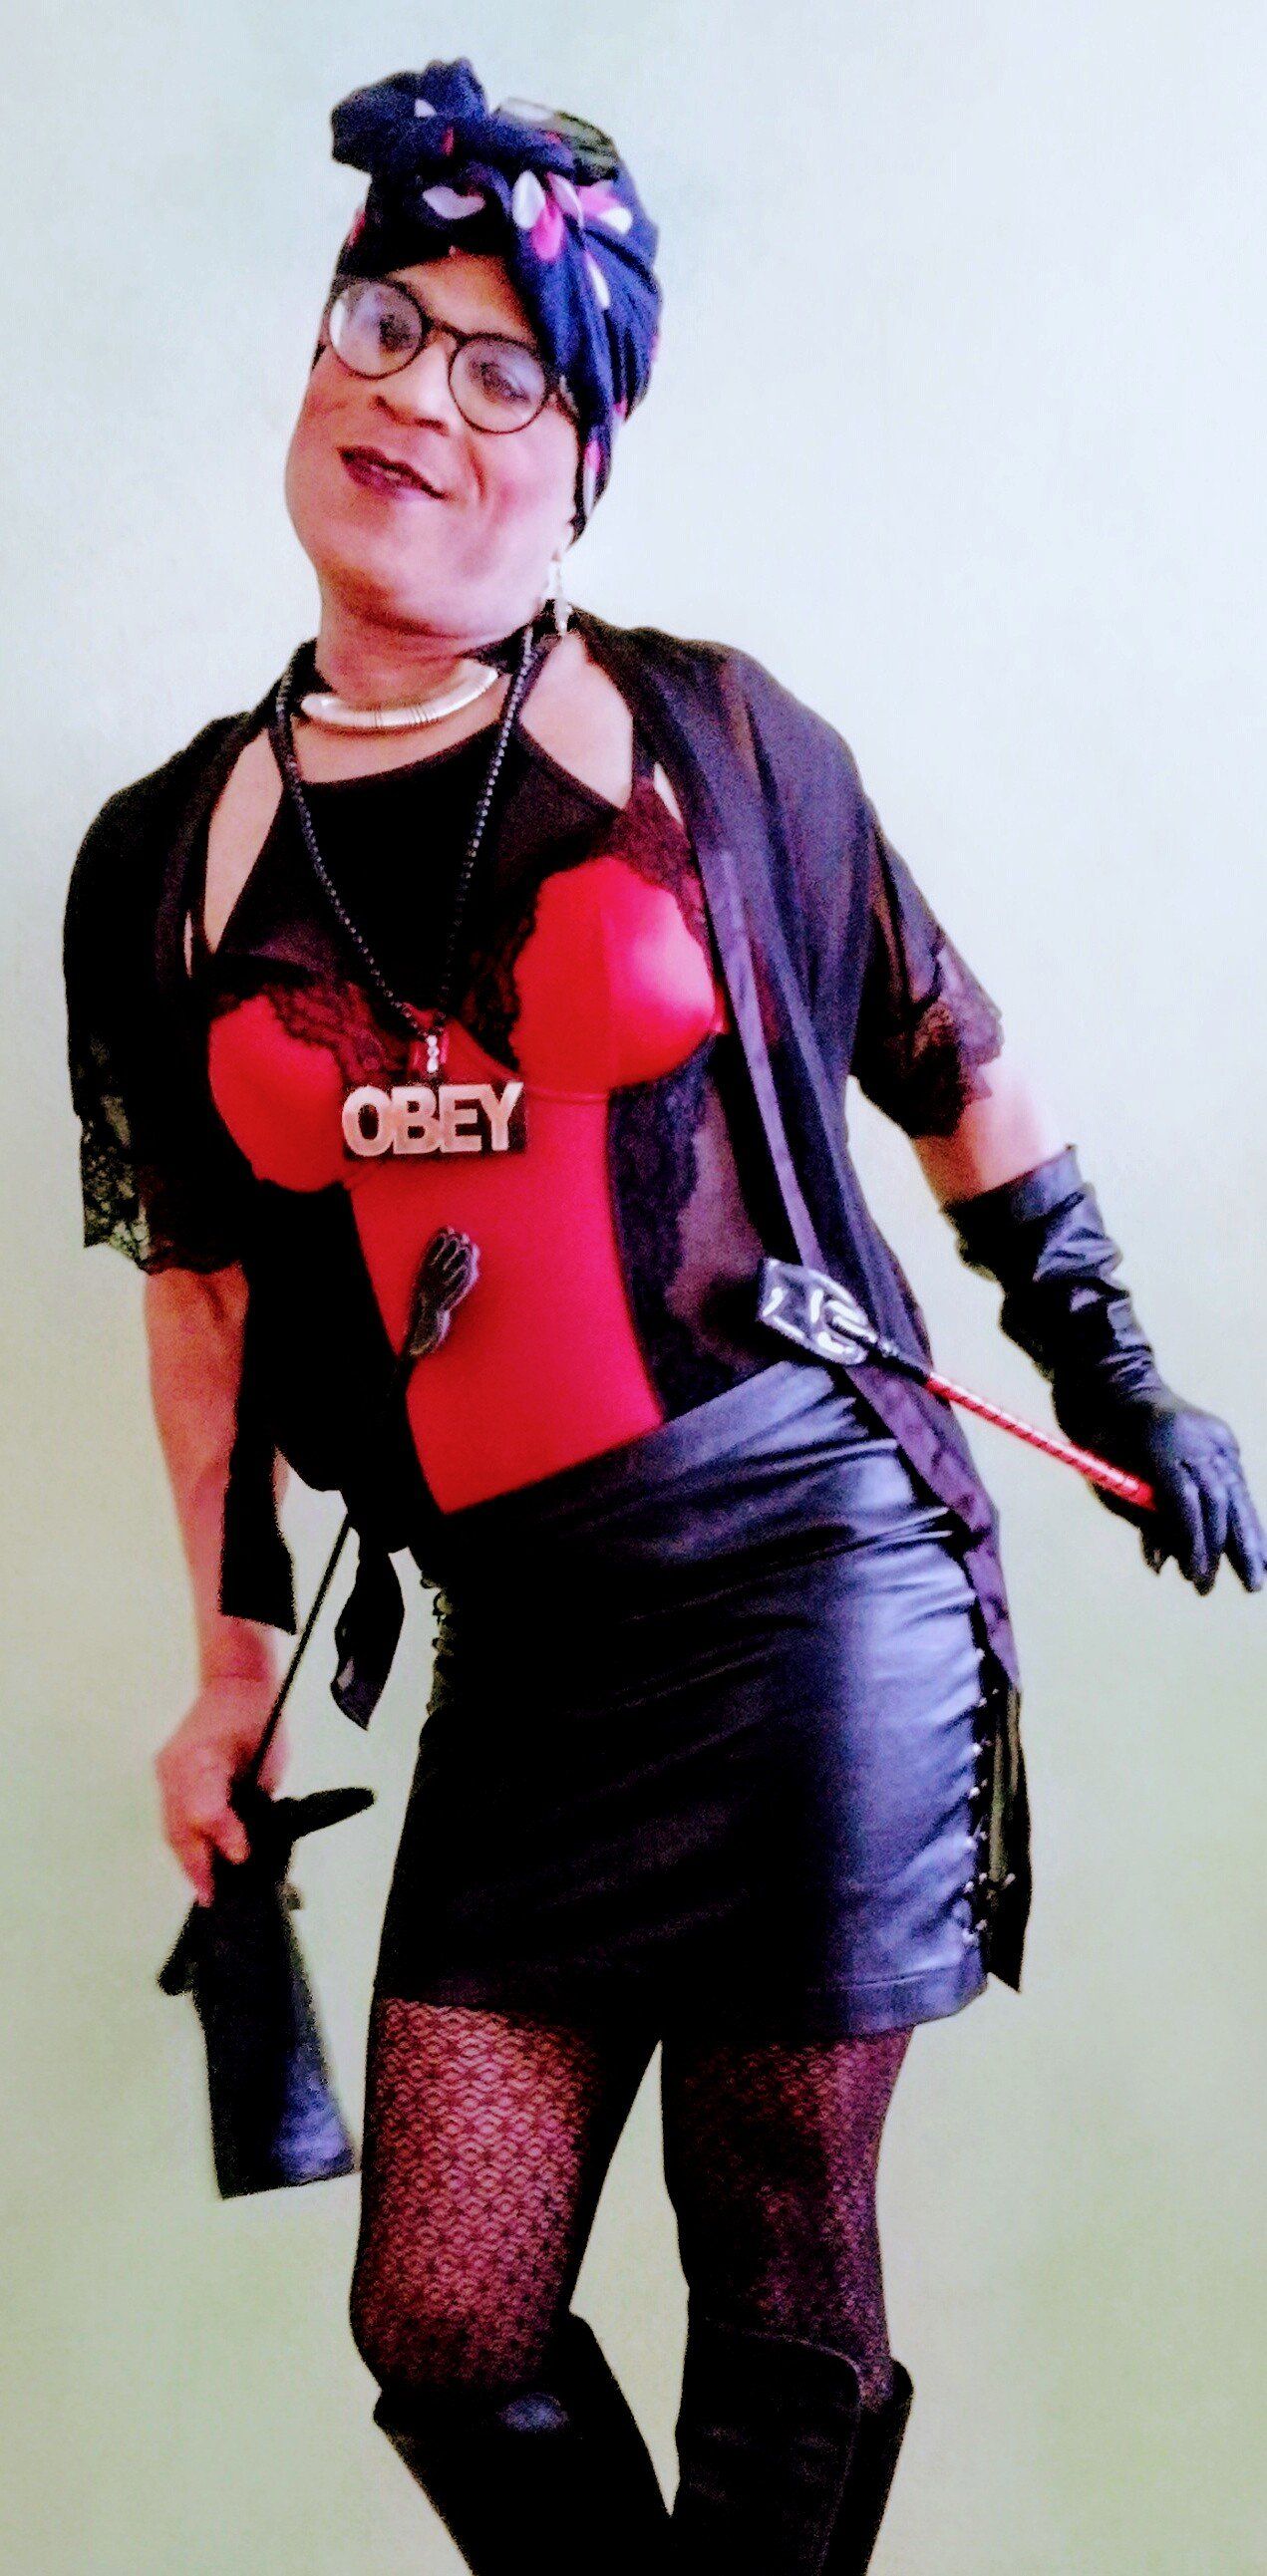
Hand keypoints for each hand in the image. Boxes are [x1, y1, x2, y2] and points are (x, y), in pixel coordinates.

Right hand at [154, 1676, 288, 1905]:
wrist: (236, 1685)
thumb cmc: (260, 1719)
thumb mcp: (269, 1758)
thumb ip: (256, 1801)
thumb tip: (250, 1844)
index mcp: (201, 1757)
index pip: (204, 1809)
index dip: (222, 1836)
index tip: (241, 1857)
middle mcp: (174, 1768)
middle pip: (178, 1827)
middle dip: (196, 1867)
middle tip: (214, 1898)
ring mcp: (166, 1773)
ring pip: (171, 1828)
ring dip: (188, 1861)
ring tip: (208, 1890)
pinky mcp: (167, 1778)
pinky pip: (172, 1818)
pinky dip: (186, 1843)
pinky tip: (200, 1866)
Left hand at [1056, 1386, 1265, 1593]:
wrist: (1117, 1386)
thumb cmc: (1103, 1441)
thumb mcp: (1108, 1480)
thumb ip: (1140, 1518)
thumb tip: (1161, 1565)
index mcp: (1159, 1442)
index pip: (1184, 1499)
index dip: (1192, 1540)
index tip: (1194, 1575)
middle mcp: (1196, 1437)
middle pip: (1218, 1499)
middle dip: (1222, 1549)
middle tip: (1220, 1586)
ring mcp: (1215, 1436)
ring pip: (1236, 1493)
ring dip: (1247, 1540)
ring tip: (1255, 1579)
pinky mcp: (1225, 1440)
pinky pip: (1237, 1485)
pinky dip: (1244, 1518)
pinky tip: (1255, 1551)